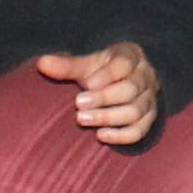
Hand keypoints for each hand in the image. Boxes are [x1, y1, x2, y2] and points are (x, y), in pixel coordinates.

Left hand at [37, 41, 162, 144]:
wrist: (123, 82)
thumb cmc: (101, 72)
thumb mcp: (87, 64)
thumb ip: (67, 66)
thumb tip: (42, 63)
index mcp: (131, 56)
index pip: (124, 64)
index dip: (107, 75)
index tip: (87, 84)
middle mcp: (145, 77)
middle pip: (131, 89)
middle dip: (103, 98)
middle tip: (78, 105)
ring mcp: (150, 99)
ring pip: (135, 111)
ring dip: (108, 117)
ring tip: (82, 120)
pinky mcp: (149, 118)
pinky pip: (140, 130)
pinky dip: (121, 135)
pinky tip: (100, 135)